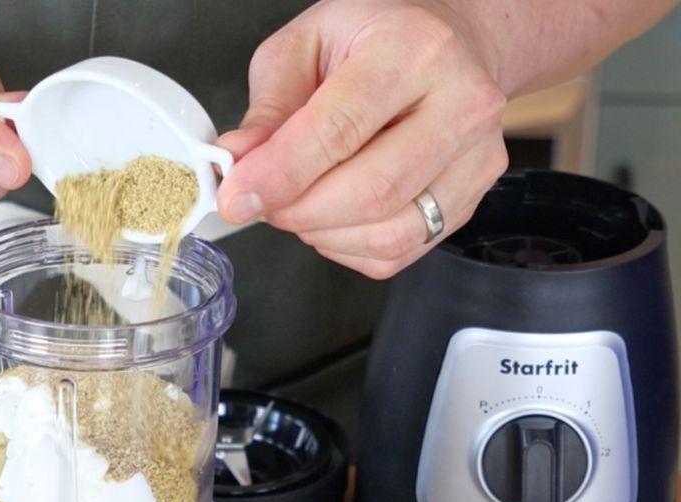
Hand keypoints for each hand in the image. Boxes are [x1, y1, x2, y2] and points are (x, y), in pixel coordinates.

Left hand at [216, 0, 508, 277]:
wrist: (451, 41)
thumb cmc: (375, 37)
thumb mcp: (306, 44)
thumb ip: (270, 106)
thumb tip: (239, 160)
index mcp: (415, 51)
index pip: (339, 131)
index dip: (280, 175)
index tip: (237, 197)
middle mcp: (461, 105)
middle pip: (370, 191)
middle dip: (298, 211)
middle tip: (261, 203)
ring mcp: (476, 158)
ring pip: (389, 233)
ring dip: (323, 233)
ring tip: (297, 204)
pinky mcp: (470, 200)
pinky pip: (400, 252)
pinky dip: (349, 247)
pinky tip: (332, 218)